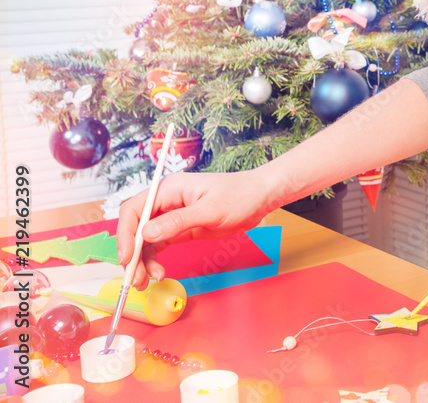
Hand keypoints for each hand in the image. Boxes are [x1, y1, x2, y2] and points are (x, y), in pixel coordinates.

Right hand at [115, 169, 278, 287]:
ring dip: (142, 260)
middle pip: (136, 227)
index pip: (134, 210)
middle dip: (132, 253)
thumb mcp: (210, 210)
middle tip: (136, 278)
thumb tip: (147, 233)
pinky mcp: (180, 228)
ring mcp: (171, 215)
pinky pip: (158, 244)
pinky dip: (154, 259)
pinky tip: (158, 272)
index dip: (126, 234)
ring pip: (145, 240)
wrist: (260, 197)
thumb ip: (179, 221)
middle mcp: (165, 201)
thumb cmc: (239, 195)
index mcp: (168, 189)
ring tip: (147, 280)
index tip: (127, 257)